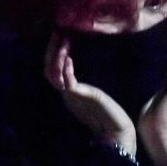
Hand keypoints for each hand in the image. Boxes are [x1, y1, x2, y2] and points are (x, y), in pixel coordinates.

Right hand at [44, 33, 136, 153]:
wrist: (118, 134)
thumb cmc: (112, 115)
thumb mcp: (97, 95)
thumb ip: (90, 84)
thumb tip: (90, 66)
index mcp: (70, 92)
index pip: (53, 70)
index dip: (53, 53)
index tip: (59, 36)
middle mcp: (67, 93)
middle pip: (48, 69)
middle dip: (50, 50)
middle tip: (56, 31)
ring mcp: (73, 96)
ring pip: (53, 74)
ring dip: (56, 56)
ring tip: (61, 39)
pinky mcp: (83, 98)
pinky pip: (67, 82)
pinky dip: (65, 69)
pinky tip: (67, 57)